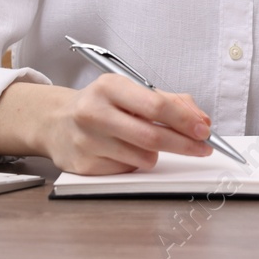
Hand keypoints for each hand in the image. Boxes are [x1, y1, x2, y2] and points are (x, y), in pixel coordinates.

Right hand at [38, 74, 215, 174]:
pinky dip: (135, 164)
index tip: (203, 130)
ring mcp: (87, 141)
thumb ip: (169, 101)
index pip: (155, 105)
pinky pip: (127, 170)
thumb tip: (200, 120)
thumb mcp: (130, 91)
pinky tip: (122, 151)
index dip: (184, 120)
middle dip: (184, 144)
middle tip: (202, 148)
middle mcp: (94, 112)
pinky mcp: (85, 166)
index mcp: (109, 87)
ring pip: (143, 158)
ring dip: (155, 154)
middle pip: (152, 136)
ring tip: (143, 142)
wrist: (55, 122)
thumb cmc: (101, 105)